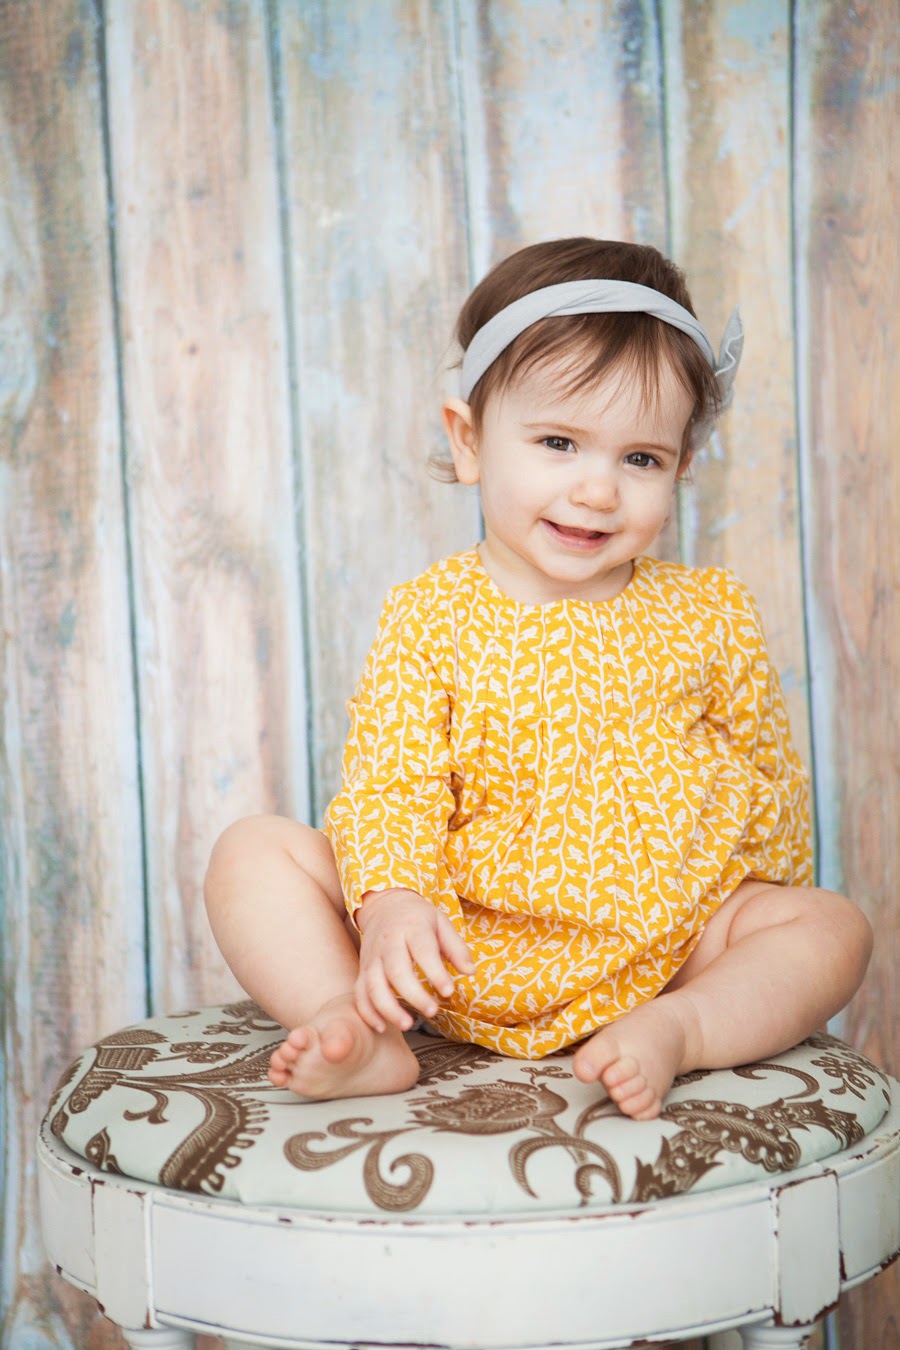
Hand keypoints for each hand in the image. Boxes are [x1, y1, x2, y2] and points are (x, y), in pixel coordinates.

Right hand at [355, 889, 474, 1032]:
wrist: (384, 906)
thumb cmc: (418, 919)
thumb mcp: (441, 923)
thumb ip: (456, 948)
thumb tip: (470, 972)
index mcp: (412, 928)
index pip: (423, 950)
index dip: (435, 972)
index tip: (449, 991)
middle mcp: (388, 943)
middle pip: (396, 971)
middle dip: (413, 994)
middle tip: (432, 1011)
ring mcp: (372, 958)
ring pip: (373, 985)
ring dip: (388, 1008)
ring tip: (408, 1025)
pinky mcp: (363, 970)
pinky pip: (359, 993)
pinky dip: (367, 1012)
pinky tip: (382, 1027)